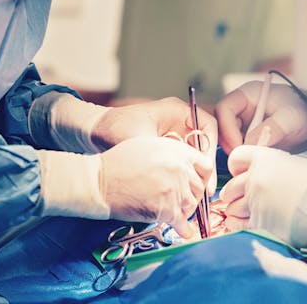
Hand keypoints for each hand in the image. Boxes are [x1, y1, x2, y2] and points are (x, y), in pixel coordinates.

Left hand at [92, 97, 217, 193]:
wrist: (95, 132)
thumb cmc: (115, 128)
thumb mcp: (141, 140)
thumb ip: (161, 153)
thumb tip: (181, 171)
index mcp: (177, 110)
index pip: (207, 125)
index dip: (211, 147)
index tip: (207, 167)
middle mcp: (179, 121)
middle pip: (204, 144)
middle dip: (205, 167)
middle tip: (206, 189)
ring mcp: (174, 135)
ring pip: (195, 156)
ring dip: (196, 174)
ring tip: (196, 195)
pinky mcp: (168, 148)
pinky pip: (183, 162)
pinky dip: (185, 176)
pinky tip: (182, 191)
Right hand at [100, 137, 213, 237]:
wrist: (101, 181)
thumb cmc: (118, 163)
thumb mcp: (148, 145)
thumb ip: (170, 154)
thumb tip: (181, 165)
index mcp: (177, 151)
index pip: (205, 165)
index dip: (203, 177)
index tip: (198, 183)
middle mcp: (180, 169)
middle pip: (199, 188)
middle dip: (192, 196)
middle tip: (183, 201)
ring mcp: (175, 190)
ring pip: (192, 205)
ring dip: (185, 211)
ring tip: (175, 213)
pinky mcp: (167, 209)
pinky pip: (183, 223)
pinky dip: (184, 229)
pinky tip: (183, 231)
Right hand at [215, 81, 306, 153]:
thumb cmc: (303, 113)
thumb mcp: (290, 119)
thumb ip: (271, 129)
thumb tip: (250, 144)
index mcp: (248, 94)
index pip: (224, 109)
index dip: (226, 129)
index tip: (239, 147)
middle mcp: (242, 107)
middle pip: (221, 125)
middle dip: (229, 143)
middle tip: (242, 158)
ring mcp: (244, 122)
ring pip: (227, 138)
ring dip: (236, 151)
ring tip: (250, 161)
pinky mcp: (248, 135)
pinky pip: (238, 146)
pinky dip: (242, 155)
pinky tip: (253, 162)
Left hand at [220, 145, 306, 248]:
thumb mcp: (293, 163)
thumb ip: (270, 166)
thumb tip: (256, 173)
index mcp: (265, 159)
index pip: (235, 158)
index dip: (236, 167)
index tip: (242, 174)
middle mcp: (256, 179)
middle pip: (230, 188)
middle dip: (235, 194)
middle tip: (245, 199)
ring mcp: (256, 203)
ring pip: (231, 208)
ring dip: (237, 212)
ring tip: (250, 213)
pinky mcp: (260, 224)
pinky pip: (236, 225)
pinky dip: (238, 225)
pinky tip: (247, 224)